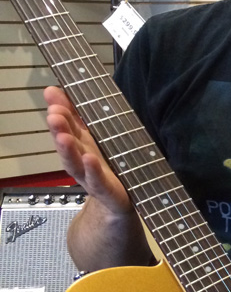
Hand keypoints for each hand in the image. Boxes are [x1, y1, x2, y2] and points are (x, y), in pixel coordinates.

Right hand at [43, 86, 130, 213]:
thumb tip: (54, 89)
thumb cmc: (103, 167)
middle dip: (59, 130)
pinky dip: (93, 170)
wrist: (117, 203)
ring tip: (63, 136)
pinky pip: (98, 181)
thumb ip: (76, 115)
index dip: (60, 110)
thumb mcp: (92, 137)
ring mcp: (91, 177)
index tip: (53, 93)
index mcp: (81, 145)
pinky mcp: (106, 191)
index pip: (68, 125)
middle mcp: (81, 160)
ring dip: (68, 150)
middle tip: (53, 115)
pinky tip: (90, 159)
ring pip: (76, 163)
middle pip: (68, 144)